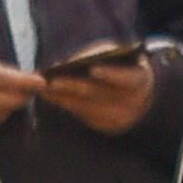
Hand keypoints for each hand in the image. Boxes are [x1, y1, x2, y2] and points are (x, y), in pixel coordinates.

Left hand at [46, 52, 161, 136]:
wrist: (138, 95)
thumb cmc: (121, 67)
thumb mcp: (118, 57)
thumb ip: (99, 56)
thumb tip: (70, 63)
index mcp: (139, 80)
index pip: (128, 78)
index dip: (111, 74)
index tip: (93, 69)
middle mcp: (133, 103)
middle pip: (100, 95)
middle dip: (73, 87)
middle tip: (52, 81)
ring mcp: (120, 118)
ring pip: (86, 107)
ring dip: (62, 97)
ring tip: (42, 86)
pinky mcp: (106, 126)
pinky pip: (81, 115)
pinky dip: (64, 104)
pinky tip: (49, 95)